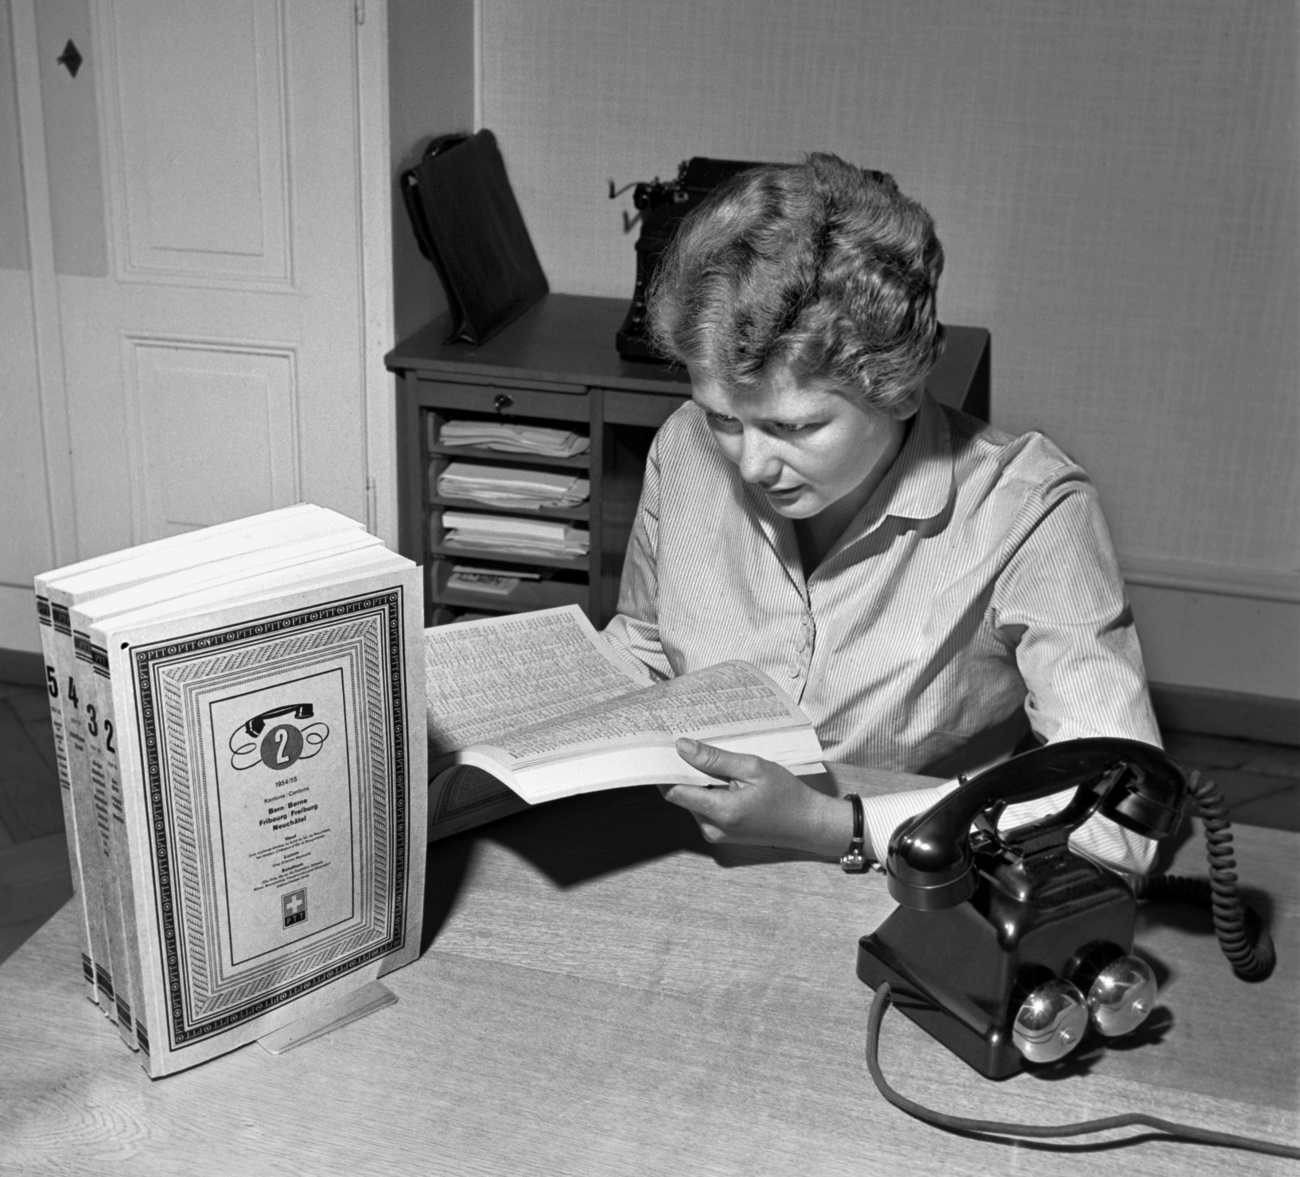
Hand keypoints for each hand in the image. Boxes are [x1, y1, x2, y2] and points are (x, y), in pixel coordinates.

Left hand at [664, 737, 852, 855]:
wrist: (807, 824)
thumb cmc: (786, 795)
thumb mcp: (753, 768)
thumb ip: (715, 759)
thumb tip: (682, 747)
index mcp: (721, 811)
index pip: (674, 791)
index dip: (664, 769)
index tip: (662, 748)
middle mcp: (712, 828)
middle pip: (681, 795)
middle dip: (682, 771)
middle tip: (688, 744)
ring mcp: (714, 835)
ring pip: (691, 801)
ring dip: (696, 781)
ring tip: (712, 760)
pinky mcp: (719, 835)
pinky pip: (702, 809)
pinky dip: (706, 792)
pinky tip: (722, 778)